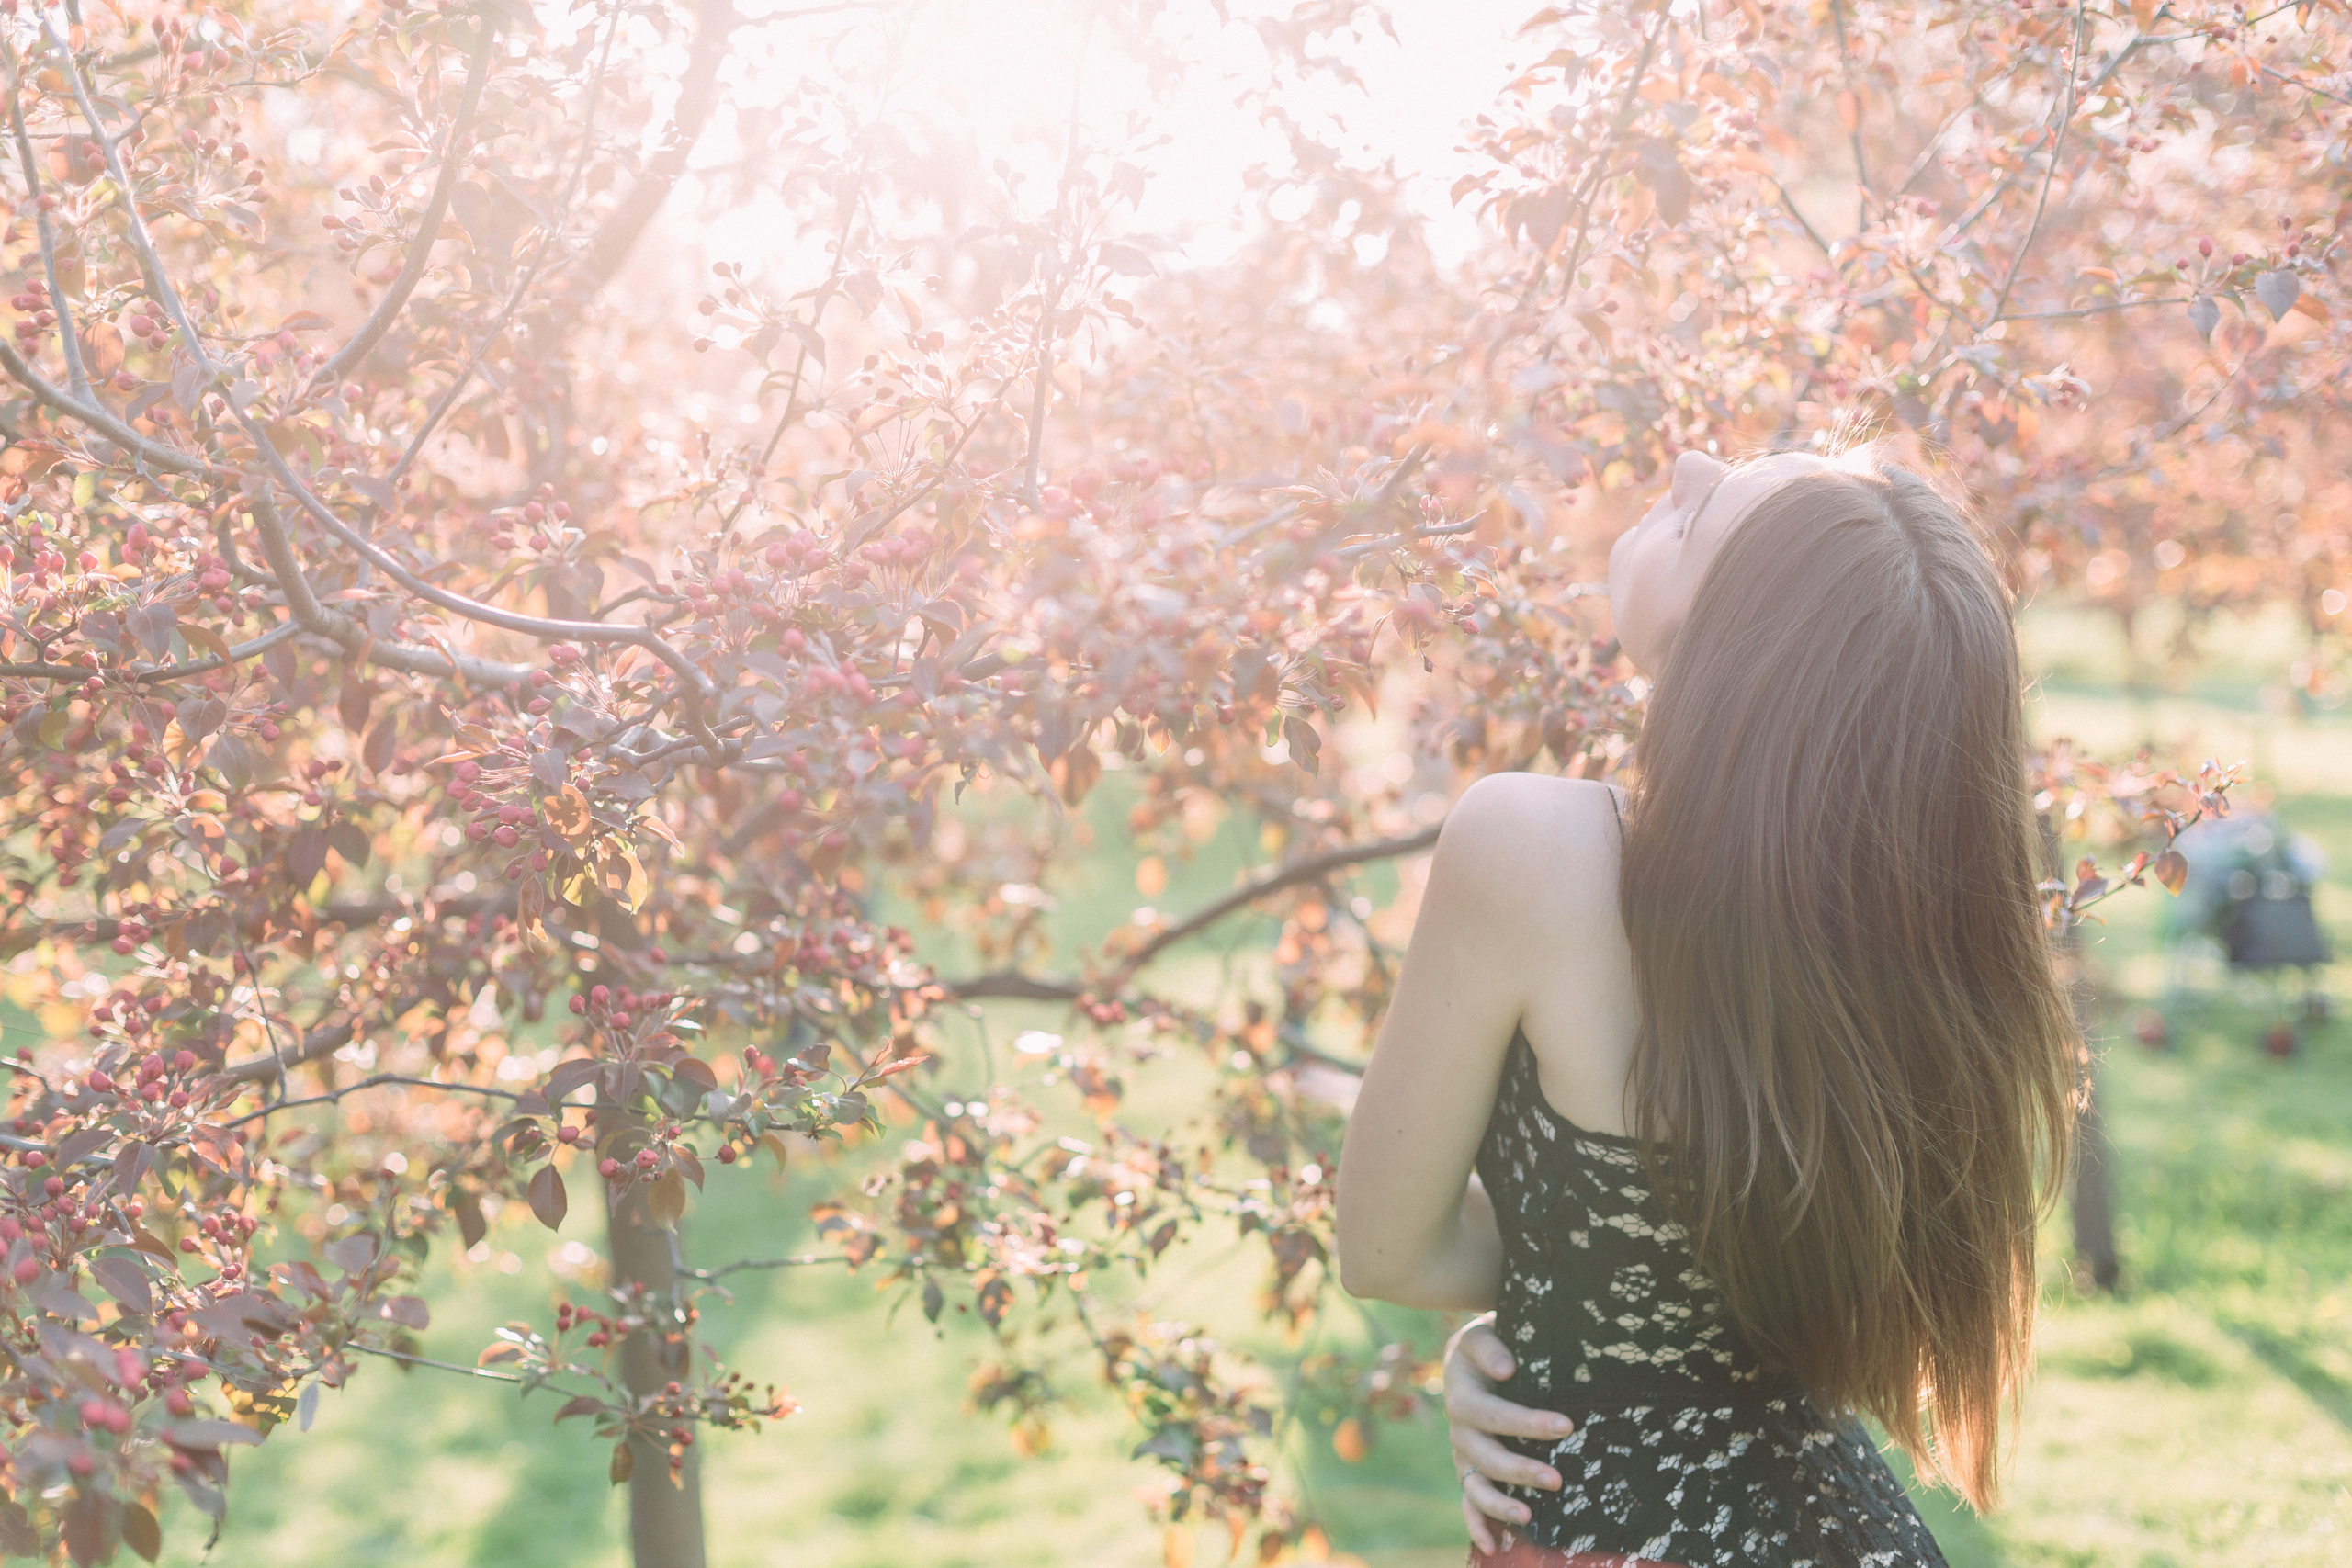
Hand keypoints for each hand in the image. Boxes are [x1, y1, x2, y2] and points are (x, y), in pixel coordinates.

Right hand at [1444, 1314, 1574, 1554]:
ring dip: (1499, 1505)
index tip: (1566, 1425)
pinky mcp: (1469, 1471)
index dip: (1528, 1422)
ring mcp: (1463, 1455)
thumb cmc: (1486, 1345)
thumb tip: (1506, 1369)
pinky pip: (1469, 1503)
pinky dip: (1478, 1526)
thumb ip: (1489, 1345)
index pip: (1494, 1414)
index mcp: (1461, 1396)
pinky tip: (1495, 1547)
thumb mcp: (1479, 1333)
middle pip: (1485, 1457)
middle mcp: (1459, 1431)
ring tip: (1528, 1517)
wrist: (1470, 1357)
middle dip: (1520, 1471)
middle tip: (1557, 1479)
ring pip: (1474, 1487)